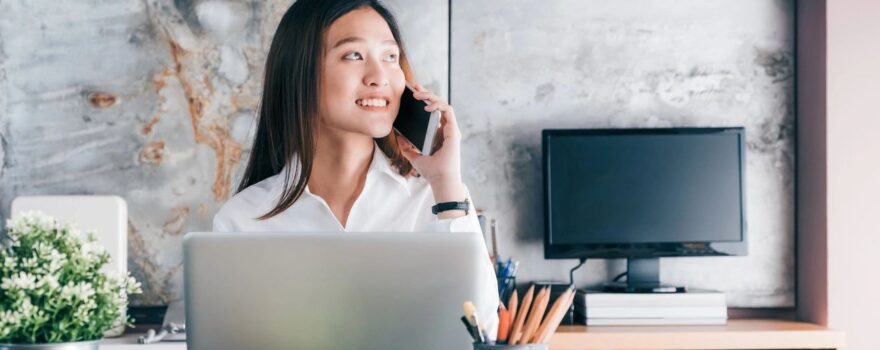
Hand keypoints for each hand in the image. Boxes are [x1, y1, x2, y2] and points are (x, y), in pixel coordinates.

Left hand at [398, 83, 467, 207]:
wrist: (440, 179)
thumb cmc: (431, 171)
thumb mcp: (414, 156)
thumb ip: (407, 147)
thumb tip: (399, 136)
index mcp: (438, 134)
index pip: (431, 112)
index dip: (423, 100)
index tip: (412, 92)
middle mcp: (445, 129)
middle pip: (437, 105)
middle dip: (425, 93)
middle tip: (413, 87)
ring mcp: (450, 128)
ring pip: (443, 104)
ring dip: (430, 96)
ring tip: (418, 94)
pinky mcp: (453, 129)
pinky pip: (447, 110)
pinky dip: (438, 105)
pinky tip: (426, 106)